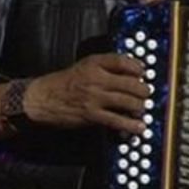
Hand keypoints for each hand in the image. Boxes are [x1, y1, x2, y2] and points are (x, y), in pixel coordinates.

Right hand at [24, 53, 147, 134]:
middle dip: (143, 90)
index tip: (144, 72)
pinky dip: (130, 125)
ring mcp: (95, 98)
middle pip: (130, 83)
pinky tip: (139, 127)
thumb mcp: (84, 66)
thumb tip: (131, 70)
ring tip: (142, 109)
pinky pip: (116, 120)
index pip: (122, 61)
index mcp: (94, 64)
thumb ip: (105, 66)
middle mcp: (96, 79)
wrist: (42, 98)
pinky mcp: (92, 115)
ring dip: (140, 107)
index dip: (137, 67)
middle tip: (146, 94)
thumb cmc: (64, 82)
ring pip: (127, 102)